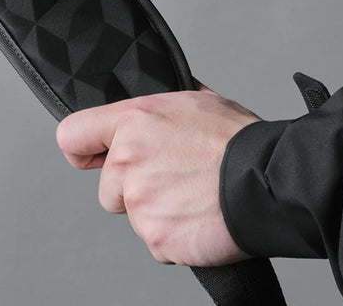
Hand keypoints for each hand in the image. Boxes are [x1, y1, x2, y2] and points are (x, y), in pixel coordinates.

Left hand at [55, 80, 261, 266]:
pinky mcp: (156, 237)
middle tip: (174, 180)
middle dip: (133, 189)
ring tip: (193, 196)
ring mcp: (139, 201)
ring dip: (157, 213)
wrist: (270, 180)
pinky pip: (156, 242)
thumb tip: (149, 111)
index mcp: (132, 121)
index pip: (72, 136)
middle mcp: (127, 160)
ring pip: (134, 216)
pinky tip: (199, 217)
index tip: (91, 158)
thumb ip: (156, 110)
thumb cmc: (237, 139)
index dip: (83, 150)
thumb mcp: (193, 100)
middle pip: (107, 189)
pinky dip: (175, 236)